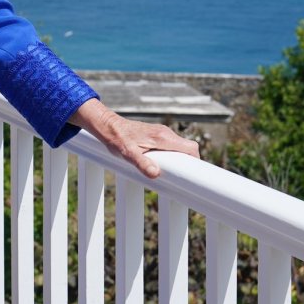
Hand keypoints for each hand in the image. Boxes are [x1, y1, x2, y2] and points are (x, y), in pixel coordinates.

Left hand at [70, 98, 200, 177]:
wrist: (107, 125)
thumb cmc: (116, 138)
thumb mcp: (127, 153)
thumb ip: (142, 163)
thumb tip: (156, 174)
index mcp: (163, 138)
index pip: (191, 147)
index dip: (196, 161)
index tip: (194, 174)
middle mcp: (165, 134)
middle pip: (187, 148)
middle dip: (188, 163)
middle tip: (181, 178)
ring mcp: (161, 133)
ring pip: (179, 147)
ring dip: (178, 160)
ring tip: (170, 174)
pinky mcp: (155, 135)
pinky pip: (170, 146)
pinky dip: (171, 156)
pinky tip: (160, 165)